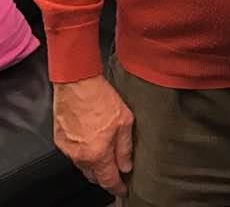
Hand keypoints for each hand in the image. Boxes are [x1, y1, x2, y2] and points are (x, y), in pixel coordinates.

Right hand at [52, 74, 133, 194]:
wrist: (77, 83)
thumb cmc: (102, 98)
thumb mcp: (124, 120)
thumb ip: (125, 147)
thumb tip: (126, 166)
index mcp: (97, 154)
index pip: (108, 180)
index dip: (117, 187)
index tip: (124, 190)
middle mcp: (80, 156)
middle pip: (94, 176)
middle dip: (106, 177)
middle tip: (117, 172)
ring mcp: (68, 150)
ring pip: (83, 166)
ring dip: (95, 165)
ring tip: (106, 157)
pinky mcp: (60, 141)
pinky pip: (74, 154)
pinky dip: (84, 153)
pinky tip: (92, 143)